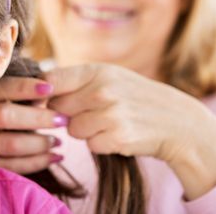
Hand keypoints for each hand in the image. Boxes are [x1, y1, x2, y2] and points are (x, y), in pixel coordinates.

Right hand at [0, 76, 66, 173]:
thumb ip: (17, 90)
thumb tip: (47, 92)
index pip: (5, 88)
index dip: (27, 88)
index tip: (51, 88)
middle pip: (7, 116)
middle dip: (39, 118)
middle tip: (63, 119)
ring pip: (10, 144)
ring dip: (40, 143)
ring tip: (58, 141)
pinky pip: (11, 166)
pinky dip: (36, 162)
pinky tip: (54, 157)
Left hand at [45, 63, 215, 199]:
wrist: (177, 120)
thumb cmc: (134, 96)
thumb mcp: (108, 77)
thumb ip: (75, 81)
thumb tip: (38, 93)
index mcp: (96, 70)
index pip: (50, 80)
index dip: (40, 93)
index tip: (41, 100)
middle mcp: (102, 90)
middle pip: (57, 107)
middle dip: (67, 113)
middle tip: (91, 111)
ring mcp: (110, 114)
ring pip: (72, 129)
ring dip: (86, 130)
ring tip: (109, 122)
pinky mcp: (118, 137)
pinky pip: (90, 145)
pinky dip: (100, 143)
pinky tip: (118, 134)